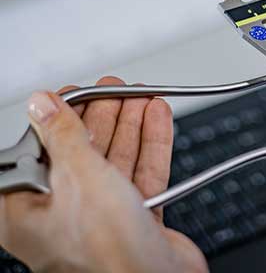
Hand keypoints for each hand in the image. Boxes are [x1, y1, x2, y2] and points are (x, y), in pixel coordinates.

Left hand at [0, 77, 207, 272]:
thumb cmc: (110, 254)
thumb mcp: (81, 178)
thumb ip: (63, 136)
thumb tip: (41, 104)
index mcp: (29, 211)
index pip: (39, 151)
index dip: (59, 119)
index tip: (75, 94)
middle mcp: (64, 213)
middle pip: (82, 151)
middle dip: (104, 116)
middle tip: (115, 89)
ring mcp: (101, 214)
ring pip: (116, 158)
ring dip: (131, 124)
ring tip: (141, 96)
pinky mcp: (134, 214)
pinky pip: (141, 170)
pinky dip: (151, 143)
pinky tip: (157, 116)